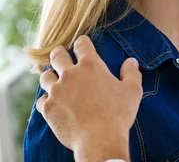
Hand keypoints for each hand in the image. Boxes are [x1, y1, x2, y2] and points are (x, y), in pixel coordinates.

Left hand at [36, 36, 141, 160]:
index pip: (82, 44)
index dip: (82, 42)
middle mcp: (70, 74)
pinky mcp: (48, 108)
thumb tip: (131, 61)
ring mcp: (56, 91)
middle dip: (59, 53)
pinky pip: (41, 99)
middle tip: (61, 55)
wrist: (99, 139)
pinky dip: (47, 99)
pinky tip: (54, 102)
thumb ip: (131, 72)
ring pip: (45, 76)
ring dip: (51, 76)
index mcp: (91, 66)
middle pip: (57, 55)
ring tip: (56, 79)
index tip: (82, 43)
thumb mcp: (133, 90)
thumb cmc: (118, 113)